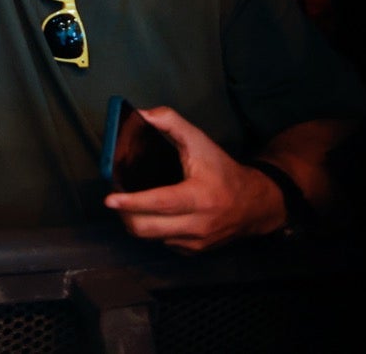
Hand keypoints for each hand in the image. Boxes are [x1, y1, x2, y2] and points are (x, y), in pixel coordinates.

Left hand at [104, 106, 283, 251]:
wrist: (255, 204)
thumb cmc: (223, 171)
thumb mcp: (201, 142)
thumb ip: (172, 123)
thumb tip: (143, 115)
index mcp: (199, 197)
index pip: (159, 203)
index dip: (132, 202)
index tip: (109, 199)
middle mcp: (198, 224)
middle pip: (147, 227)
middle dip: (124, 214)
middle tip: (116, 199)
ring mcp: (196, 242)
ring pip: (151, 237)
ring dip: (136, 221)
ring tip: (130, 205)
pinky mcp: (194, 251)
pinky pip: (162, 242)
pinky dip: (153, 229)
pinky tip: (153, 214)